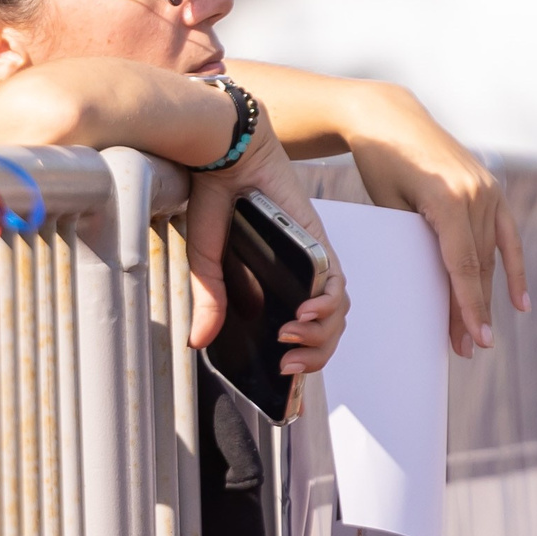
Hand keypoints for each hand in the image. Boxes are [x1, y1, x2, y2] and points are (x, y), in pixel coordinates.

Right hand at [182, 129, 348, 374]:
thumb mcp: (207, 260)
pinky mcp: (320, 244)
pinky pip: (337, 284)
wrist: (226, 157)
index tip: (284, 379)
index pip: (303, 330)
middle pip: (325, 330)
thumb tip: (198, 341)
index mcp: (278, 281)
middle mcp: (302, 274)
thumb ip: (209, 299)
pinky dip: (327, 306)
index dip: (302, 357)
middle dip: (312, 357)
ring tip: (291, 345)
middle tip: (287, 369)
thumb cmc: (216, 201)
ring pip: (336, 314)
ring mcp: (314, 260)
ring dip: (319, 337)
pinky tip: (305, 316)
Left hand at [342, 86, 528, 357]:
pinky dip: (514, 268)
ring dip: (485, 296)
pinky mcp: (490, 187)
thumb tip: (434, 290)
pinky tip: (520, 302)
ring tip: (477, 334)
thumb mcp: (390, 205)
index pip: (463, 265)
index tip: (475, 339)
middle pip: (478, 266)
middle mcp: (474, 193)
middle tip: (466, 349)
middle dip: (473, 310)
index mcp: (448, 198)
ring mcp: (487, 189)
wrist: (390, 117)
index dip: (469, 306)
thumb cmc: (379, 163)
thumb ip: (418, 243)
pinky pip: (507, 235)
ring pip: (490, 255)